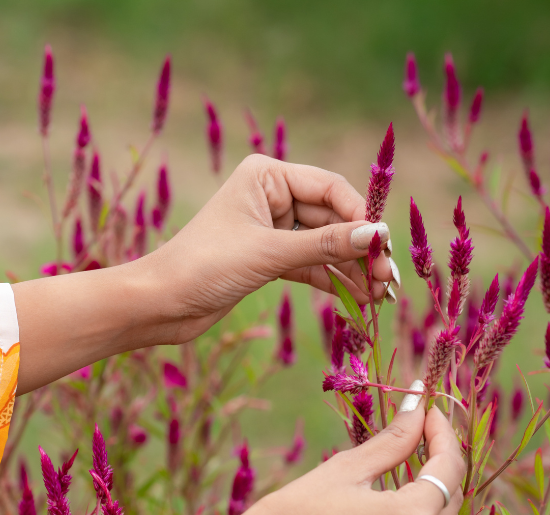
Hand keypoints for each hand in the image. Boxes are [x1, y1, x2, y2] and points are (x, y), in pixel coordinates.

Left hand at [12, 156, 399, 392]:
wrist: (159, 304)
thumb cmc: (203, 267)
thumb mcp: (268, 255)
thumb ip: (323, 246)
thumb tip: (374, 237)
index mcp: (267, 175)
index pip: (330, 188)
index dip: (360, 218)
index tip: (382, 248)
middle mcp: (270, 196)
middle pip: (332, 217)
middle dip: (361, 249)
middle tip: (390, 281)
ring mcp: (269, 229)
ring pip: (323, 245)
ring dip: (351, 269)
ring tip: (380, 296)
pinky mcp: (266, 259)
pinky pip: (309, 265)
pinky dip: (331, 281)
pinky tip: (357, 298)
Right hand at [125, 403, 463, 514]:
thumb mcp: (343, 470)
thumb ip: (392, 441)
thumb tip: (419, 404)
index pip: (449, 470)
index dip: (443, 436)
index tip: (429, 414)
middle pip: (450, 505)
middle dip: (440, 471)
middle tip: (419, 443)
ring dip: (430, 510)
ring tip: (403, 485)